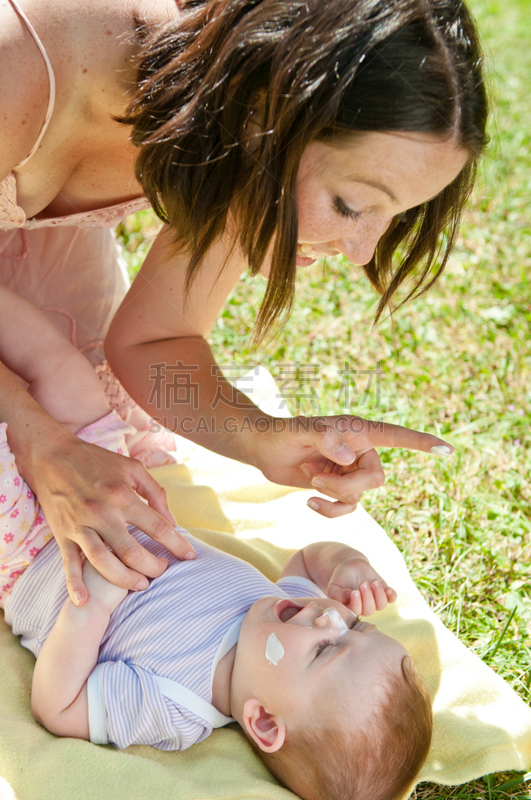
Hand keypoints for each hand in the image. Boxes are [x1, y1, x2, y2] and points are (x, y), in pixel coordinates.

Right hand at [26, 430, 193, 606]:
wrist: (52, 455)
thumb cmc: (97, 460)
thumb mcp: (132, 468)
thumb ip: (155, 493)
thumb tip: (172, 521)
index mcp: (123, 496)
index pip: (158, 527)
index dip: (177, 544)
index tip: (189, 556)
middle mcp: (103, 513)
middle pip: (133, 552)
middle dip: (153, 567)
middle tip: (164, 571)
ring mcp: (81, 525)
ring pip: (104, 562)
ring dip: (125, 579)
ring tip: (140, 585)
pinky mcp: (62, 533)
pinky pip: (69, 563)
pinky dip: (75, 584)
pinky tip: (84, 601)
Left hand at [251, 414, 452, 517]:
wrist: (264, 450)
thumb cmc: (280, 433)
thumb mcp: (299, 431)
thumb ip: (325, 438)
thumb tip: (349, 456)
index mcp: (358, 430)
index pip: (397, 436)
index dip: (422, 443)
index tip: (447, 450)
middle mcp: (360, 450)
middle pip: (376, 478)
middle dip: (348, 486)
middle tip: (316, 478)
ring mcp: (351, 470)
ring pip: (361, 495)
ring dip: (334, 495)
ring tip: (310, 481)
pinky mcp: (339, 486)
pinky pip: (348, 507)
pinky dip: (330, 509)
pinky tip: (310, 502)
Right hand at [325, 554, 396, 616]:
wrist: (350, 567)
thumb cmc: (340, 578)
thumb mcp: (334, 586)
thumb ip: (337, 594)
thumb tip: (348, 596)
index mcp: (351, 608)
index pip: (356, 612)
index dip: (357, 604)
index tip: (354, 592)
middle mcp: (364, 607)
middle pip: (369, 610)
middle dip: (367, 597)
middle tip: (363, 583)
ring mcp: (375, 600)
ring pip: (381, 605)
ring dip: (379, 594)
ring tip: (373, 582)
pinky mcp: (384, 592)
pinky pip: (391, 598)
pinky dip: (391, 595)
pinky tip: (388, 589)